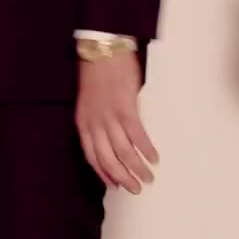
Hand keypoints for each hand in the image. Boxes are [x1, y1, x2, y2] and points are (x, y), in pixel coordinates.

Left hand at [76, 52, 158, 194]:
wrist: (101, 49)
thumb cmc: (97, 73)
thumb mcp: (89, 102)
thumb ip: (96, 121)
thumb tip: (110, 139)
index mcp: (83, 123)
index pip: (92, 157)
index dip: (104, 174)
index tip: (115, 186)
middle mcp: (94, 124)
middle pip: (108, 160)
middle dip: (123, 178)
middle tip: (136, 189)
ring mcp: (109, 117)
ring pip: (123, 152)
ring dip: (137, 168)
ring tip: (148, 177)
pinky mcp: (125, 108)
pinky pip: (137, 136)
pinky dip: (146, 149)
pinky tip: (154, 158)